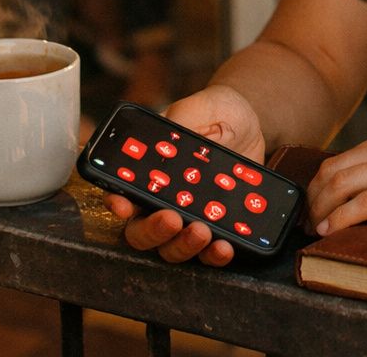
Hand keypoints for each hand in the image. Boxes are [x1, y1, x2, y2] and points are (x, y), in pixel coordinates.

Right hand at [104, 85, 266, 266]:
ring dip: (183, 246)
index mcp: (147, 173)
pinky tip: (225, 247)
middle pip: (142, 233)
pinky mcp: (215, 229)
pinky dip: (214, 255)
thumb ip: (179, 125)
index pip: (122, 194)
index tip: (123, 206)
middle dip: (153, 232)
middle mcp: (161, 202)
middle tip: (171, 219)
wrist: (248, 123)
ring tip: (202, 232)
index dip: (117, 204)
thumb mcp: (195, 111)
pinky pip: (209, 253)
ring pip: (172, 249)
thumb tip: (167, 138)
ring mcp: (188, 218)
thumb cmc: (213, 113)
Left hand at [307, 125, 366, 236]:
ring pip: (341, 185)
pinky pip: (364, 203)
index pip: (345, 158)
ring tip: (315, 230)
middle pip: (333, 170)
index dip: (322, 185)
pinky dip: (340, 218)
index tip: (315, 205)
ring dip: (321, 210)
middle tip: (307, 222)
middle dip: (313, 199)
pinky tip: (331, 231)